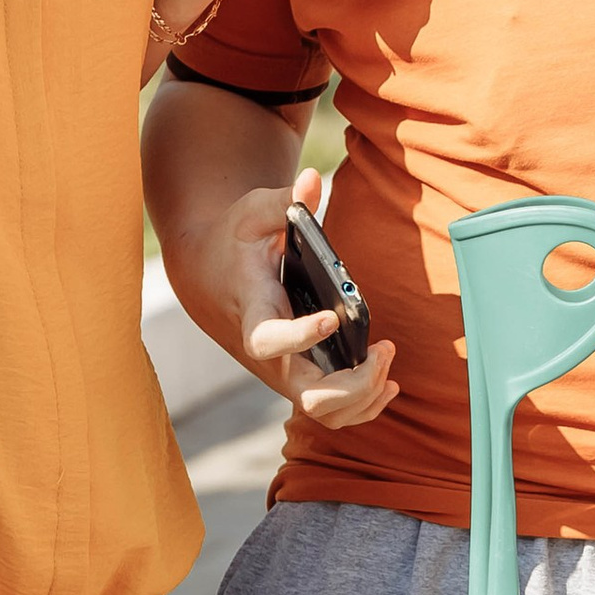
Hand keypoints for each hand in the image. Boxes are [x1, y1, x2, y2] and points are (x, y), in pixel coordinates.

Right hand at [217, 166, 397, 429]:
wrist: (207, 275)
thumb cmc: (234, 241)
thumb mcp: (251, 213)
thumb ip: (284, 201)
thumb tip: (312, 180)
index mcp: (253, 315)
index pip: (272, 341)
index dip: (303, 336)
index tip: (333, 318)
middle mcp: (268, 357)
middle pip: (311, 397)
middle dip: (356, 383)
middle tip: (383, 349)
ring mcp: (284, 373)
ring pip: (325, 415)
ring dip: (364, 397)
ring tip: (386, 359)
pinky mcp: (298, 378)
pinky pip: (331, 413)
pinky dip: (363, 405)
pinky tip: (386, 382)